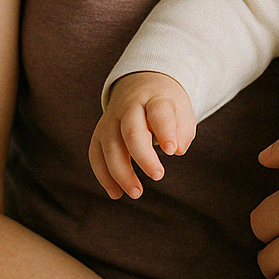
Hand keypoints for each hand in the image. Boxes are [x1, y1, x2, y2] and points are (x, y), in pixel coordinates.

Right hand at [88, 71, 195, 198]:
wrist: (141, 84)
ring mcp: (111, 119)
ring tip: (136, 193)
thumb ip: (183, 130)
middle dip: (143, 156)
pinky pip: (95, 155)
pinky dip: (104, 176)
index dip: (165, 131)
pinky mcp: (99, 133)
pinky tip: (116, 193)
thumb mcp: (182, 110)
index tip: (172, 151)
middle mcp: (129, 107)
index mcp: (154, 98)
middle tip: (158, 175)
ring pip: (110, 146)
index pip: (158, 113)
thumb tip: (178, 149)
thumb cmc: (166, 105)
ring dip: (121, 172)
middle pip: (131, 131)